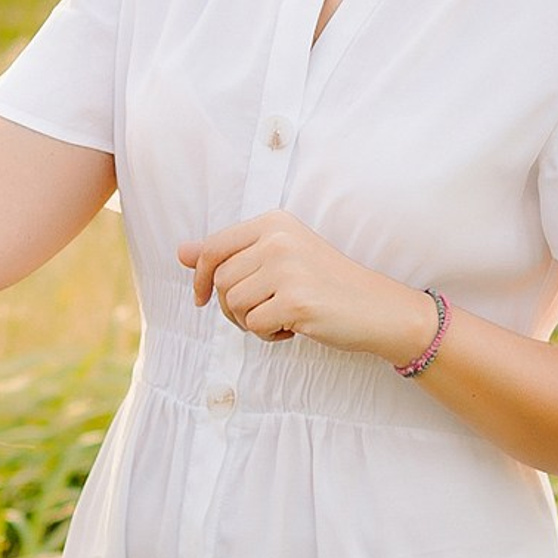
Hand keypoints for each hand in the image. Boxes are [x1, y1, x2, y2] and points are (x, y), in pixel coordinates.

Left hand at [176, 210, 439, 363]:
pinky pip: (253, 326)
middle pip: (220, 281)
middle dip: (232, 307)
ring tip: (282, 317)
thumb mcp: (277, 259)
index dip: (199, 278)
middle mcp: (278, 239)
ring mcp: (287, 268)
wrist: (377, 308)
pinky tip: (293, 328)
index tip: (200, 299)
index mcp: (273, 222)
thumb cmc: (325, 284)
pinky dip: (268, 335)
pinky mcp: (295, 301)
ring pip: (232, 305)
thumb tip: (180, 252)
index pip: (213, 248)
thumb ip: (229, 254)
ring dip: (251, 322)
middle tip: (263, 312)